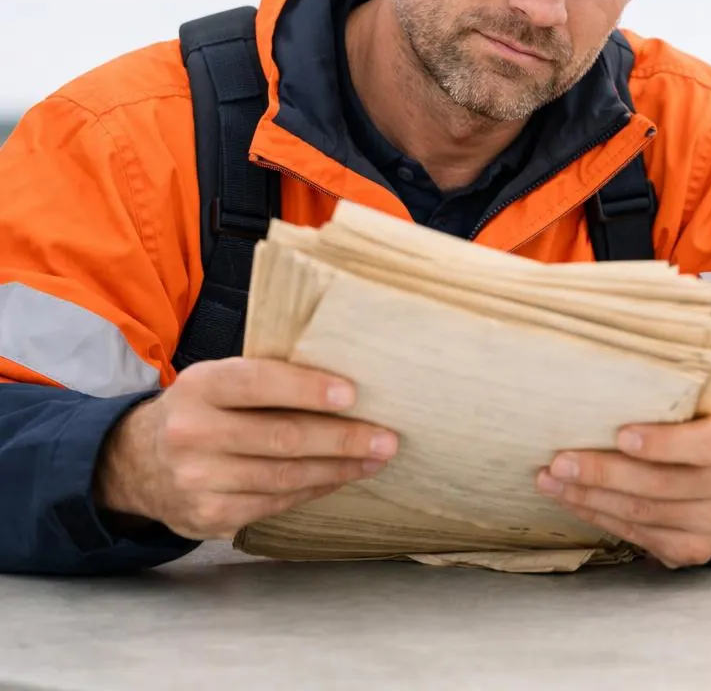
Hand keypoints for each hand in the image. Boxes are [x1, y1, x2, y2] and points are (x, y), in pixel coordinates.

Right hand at [93, 357, 399, 540]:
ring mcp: (198, 481)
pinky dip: (315, 490)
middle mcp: (192, 434)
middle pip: (281, 438)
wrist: (136, 463)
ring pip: (284, 477)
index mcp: (199, 387)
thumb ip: (266, 379)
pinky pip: (276, 503)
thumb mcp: (217, 382)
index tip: (352, 395)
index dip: (307, 389)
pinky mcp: (209, 517)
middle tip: (386, 438)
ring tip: (375, 458)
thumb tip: (348, 387)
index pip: (259, 383)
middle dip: (342, 439)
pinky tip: (341, 477)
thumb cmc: (202, 411)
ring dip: (339, 469)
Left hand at [536, 401, 710, 567]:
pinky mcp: (694, 550)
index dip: (662, 443)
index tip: (619, 434)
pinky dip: (600, 517)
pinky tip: (574, 500)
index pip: (705, 444)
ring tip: (552, 481)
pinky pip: (639, 537)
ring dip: (590, 498)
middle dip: (604, 473)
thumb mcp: (698, 408)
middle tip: (560, 461)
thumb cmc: (699, 431)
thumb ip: (668, 402)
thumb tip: (599, 392)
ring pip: (643, 514)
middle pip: (662, 485)